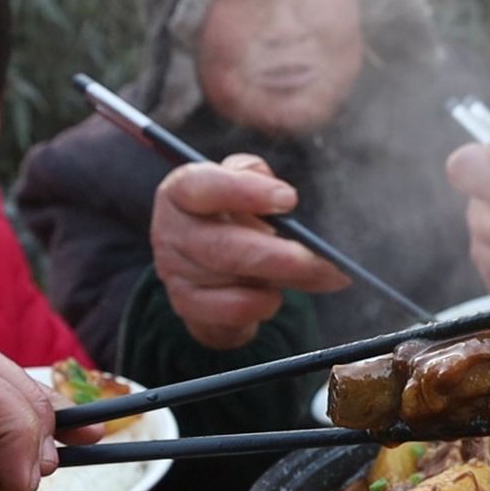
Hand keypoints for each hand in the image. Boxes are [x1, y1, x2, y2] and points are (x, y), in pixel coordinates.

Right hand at [152, 154, 349, 348]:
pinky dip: (262, 304)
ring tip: (316, 273)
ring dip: (280, 280)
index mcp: (180, 192)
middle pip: (222, 247)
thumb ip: (258, 178)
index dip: (245, 192)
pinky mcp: (188, 308)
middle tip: (319, 258)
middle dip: (276, 255)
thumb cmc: (234, 214)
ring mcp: (175, 274)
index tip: (289, 199)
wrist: (215, 264)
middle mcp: (170, 233)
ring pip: (231, 282)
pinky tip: (275, 294)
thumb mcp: (244, 185)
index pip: (201, 187)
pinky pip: (233, 312)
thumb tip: (283, 200)